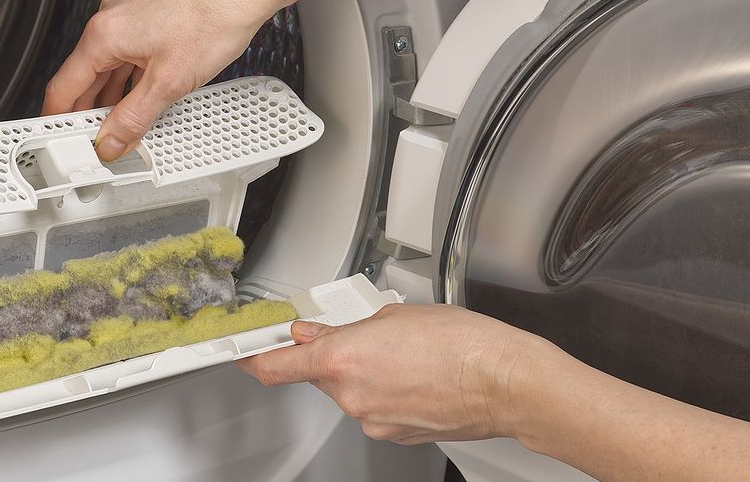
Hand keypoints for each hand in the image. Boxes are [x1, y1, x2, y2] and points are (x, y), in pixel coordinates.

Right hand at [41, 0, 282, 160]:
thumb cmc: (213, 16)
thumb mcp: (169, 83)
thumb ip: (134, 117)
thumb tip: (111, 140)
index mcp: (104, 34)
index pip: (63, 85)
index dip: (59, 118)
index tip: (61, 140)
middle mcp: (111, 17)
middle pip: (84, 74)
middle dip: (88, 110)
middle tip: (94, 140)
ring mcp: (130, 11)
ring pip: (108, 63)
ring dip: (111, 94)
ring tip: (120, 124)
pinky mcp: (150, 11)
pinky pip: (128, 50)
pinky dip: (129, 76)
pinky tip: (142, 94)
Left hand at [236, 303, 552, 444]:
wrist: (506, 381)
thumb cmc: (462, 343)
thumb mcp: (392, 316)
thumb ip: (342, 328)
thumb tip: (314, 332)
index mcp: (341, 360)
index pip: (275, 367)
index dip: (253, 359)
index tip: (243, 352)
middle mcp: (350, 396)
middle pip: (318, 374)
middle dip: (332, 354)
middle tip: (363, 335)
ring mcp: (373, 419)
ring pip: (350, 390)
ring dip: (364, 372)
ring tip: (405, 353)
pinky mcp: (395, 433)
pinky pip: (375, 406)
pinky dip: (385, 390)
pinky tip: (415, 374)